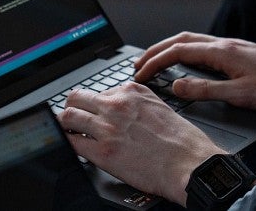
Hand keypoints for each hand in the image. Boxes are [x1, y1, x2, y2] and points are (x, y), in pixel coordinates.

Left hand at [59, 83, 223, 204]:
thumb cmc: (181, 141)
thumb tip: (121, 108)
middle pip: (76, 98)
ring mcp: (107, 128)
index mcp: (131, 92)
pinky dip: (68, 144)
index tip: (91, 111)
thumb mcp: (159, 106)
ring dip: (66, 125)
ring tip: (70, 133)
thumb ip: (137, 103)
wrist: (189, 164)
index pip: (98, 91)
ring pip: (67, 117)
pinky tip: (73, 147)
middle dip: (72, 108)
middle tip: (73, 119)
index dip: (92, 104)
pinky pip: (71, 143)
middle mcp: (117, 105)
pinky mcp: (103, 152)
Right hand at [134, 32, 255, 112]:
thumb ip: (205, 90)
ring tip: (155, 62)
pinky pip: (204, 46)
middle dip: (156, 51)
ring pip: (193, 41)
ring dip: (170, 49)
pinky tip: (187, 63)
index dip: (155, 62)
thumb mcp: (239, 95)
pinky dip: (186, 52)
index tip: (139, 75)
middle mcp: (225, 44)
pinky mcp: (240, 52)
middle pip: (181, 40)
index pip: (178, 52)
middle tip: (137, 65)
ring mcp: (233, 46)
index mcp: (222, 52)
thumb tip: (176, 86)